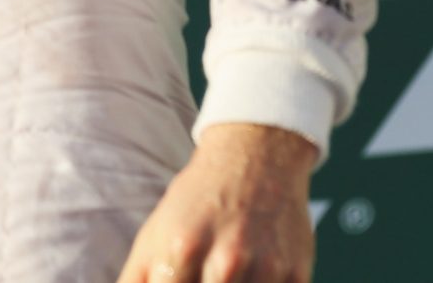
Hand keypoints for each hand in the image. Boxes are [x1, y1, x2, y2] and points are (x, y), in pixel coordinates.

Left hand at [114, 124, 316, 282]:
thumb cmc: (196, 205)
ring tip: (222, 276)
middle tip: (201, 278)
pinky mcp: (298, 276)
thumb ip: (134, 280)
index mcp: (181, 250)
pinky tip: (250, 278)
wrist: (255, 161)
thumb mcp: (154, 235)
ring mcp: (266, 269)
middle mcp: (225, 261)